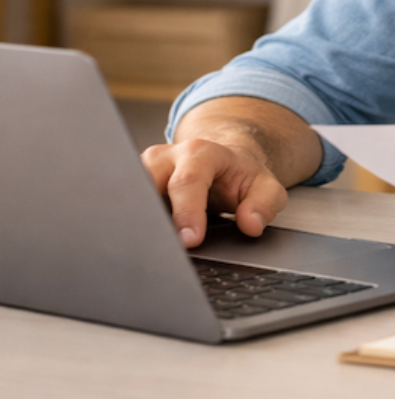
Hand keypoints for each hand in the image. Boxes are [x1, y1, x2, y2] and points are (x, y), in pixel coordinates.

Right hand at [142, 139, 288, 248]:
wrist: (224, 163)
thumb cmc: (240, 177)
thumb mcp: (266, 187)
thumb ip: (264, 204)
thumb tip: (250, 224)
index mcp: (201, 152)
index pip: (188, 180)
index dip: (187, 212)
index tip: (190, 240)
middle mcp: (168, 156)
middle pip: (148, 182)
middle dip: (151, 215)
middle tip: (159, 246)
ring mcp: (146, 168)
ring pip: (129, 191)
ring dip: (135, 219)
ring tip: (145, 244)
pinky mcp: (134, 183)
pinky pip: (125, 202)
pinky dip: (129, 221)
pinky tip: (136, 239)